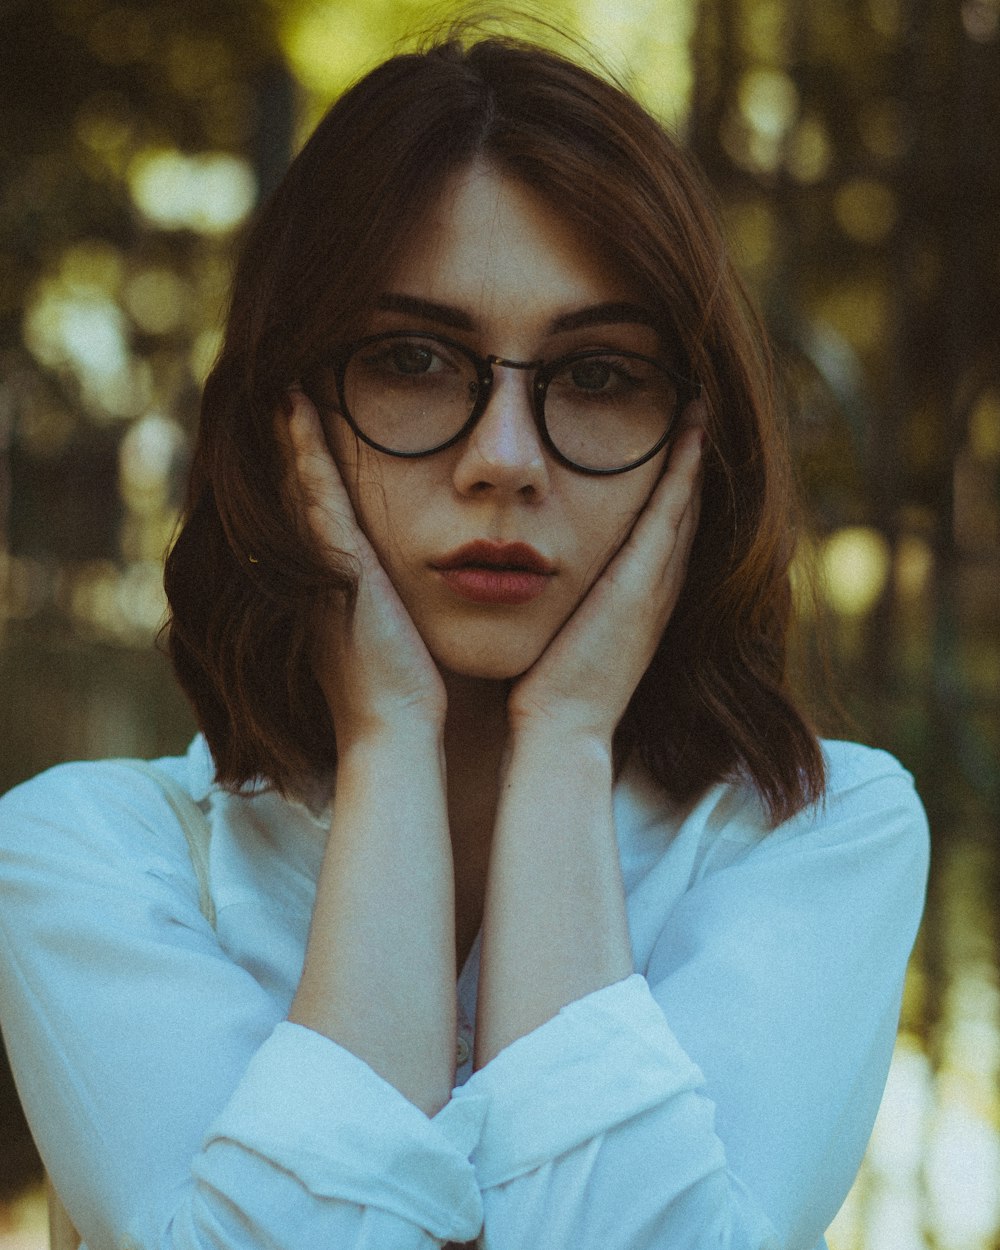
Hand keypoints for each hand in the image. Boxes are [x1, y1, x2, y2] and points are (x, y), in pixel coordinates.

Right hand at [279, 391, 446, 743]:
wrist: (399, 730)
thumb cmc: (416, 692)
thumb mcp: (411, 633)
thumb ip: (415, 601)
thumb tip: (458, 577)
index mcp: (339, 582)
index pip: (326, 510)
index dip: (316, 466)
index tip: (319, 419)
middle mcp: (321, 570)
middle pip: (302, 490)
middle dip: (294, 441)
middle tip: (286, 384)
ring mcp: (322, 566)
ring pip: (301, 485)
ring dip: (292, 434)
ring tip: (284, 381)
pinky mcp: (336, 566)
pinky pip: (316, 496)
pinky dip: (304, 452)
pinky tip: (297, 408)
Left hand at [507, 411, 704, 745]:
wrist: (560, 728)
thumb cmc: (547, 690)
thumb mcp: (560, 635)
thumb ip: (558, 605)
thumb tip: (524, 576)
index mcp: (638, 601)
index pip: (662, 532)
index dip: (672, 489)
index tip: (672, 447)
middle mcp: (657, 590)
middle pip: (683, 513)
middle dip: (690, 464)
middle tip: (697, 413)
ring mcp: (655, 586)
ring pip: (684, 507)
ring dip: (693, 458)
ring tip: (697, 410)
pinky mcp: (642, 584)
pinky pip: (669, 515)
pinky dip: (682, 474)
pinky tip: (688, 435)